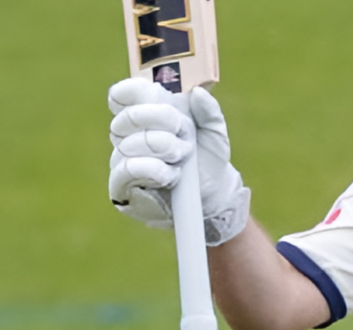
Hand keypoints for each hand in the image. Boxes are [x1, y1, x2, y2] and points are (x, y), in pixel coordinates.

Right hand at [107, 78, 250, 245]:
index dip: (136, 92)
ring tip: (181, 160)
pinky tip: (171, 174)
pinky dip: (154, 169)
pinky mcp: (120, 185)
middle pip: (130, 116)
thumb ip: (208, 111)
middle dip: (164, 123)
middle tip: (186, 139)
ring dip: (166, 149)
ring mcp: (121, 158)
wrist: (212, 196)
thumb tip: (196, 93)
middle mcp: (128, 134)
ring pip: (132, 143)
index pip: (122, 94)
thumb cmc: (207, 159)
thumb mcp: (214, 133)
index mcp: (145, 114)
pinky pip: (129, 168)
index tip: (160, 99)